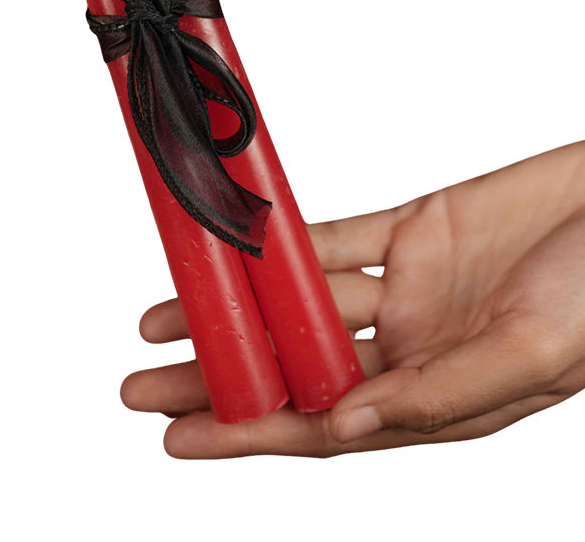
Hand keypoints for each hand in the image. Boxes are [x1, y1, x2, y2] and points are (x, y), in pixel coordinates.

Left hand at [122, 142, 584, 456]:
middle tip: (139, 385)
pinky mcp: (410, 231)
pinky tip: (230, 248)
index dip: (248, 435)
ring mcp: (407, 289)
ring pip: (296, 304)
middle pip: (292, 370)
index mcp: (438, 399)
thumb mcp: (530, 353)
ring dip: (231, 310)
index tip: (177, 439)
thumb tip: (342, 428)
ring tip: (157, 321)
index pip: (323, 428)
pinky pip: (330, 237)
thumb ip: (435, 393)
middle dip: (216, 381)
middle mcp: (412, 350)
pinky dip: (280, 242)